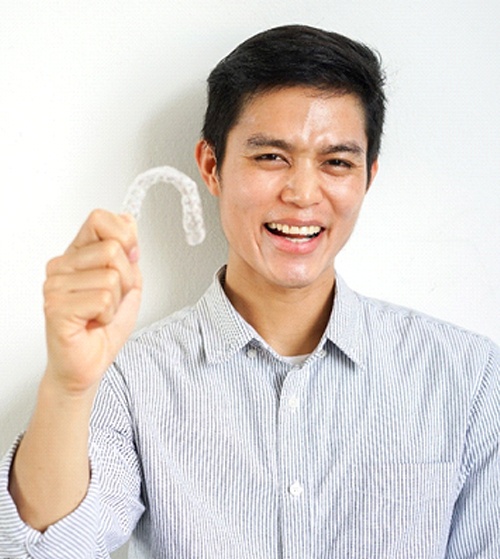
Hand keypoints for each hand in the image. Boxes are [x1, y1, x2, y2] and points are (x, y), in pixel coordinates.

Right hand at [43, 210, 141, 394]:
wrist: (89, 364)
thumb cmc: (104, 327)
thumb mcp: (128, 283)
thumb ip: (129, 252)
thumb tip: (128, 219)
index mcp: (77, 254)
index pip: (99, 218)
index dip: (125, 236)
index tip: (130, 258)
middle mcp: (61, 266)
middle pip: (112, 249)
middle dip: (127, 280)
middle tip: (112, 300)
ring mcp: (55, 285)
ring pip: (111, 277)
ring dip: (116, 302)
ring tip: (100, 314)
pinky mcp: (56, 307)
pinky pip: (102, 299)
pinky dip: (107, 316)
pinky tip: (93, 324)